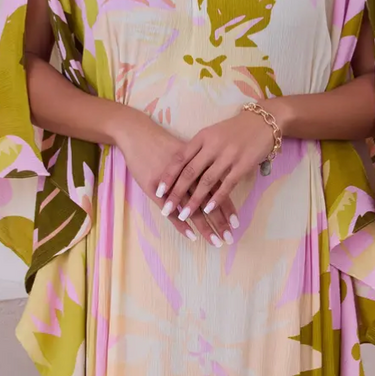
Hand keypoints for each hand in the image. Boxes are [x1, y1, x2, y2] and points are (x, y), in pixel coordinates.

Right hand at [114, 108, 237, 245]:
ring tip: (215, 241)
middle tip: (230, 238)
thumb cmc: (162, 143)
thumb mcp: (186, 152)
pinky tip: (192, 236)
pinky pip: (171, 210)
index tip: (236, 223)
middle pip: (208, 201)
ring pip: (192, 208)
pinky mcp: (155, 189)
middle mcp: (188, 176)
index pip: (217, 189)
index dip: (227, 207)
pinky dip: (182, 224)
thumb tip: (217, 182)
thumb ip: (201, 167)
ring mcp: (171, 184)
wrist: (137, 134)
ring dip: (204, 226)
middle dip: (220, 221)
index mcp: (199, 165)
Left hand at [156, 105, 276, 225]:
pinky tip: (208, 210)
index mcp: (202, 137)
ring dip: (194, 201)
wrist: (264, 121)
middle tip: (166, 209)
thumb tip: (179, 167)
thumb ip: (197, 148)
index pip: (180, 158)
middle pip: (190, 173)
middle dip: (176, 193)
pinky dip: (216, 199)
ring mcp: (228, 156)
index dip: (168, 176)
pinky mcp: (243, 165)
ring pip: (206, 182)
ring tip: (184, 215)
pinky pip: (227, 185)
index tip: (158, 191)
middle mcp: (213, 146)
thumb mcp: (212, 133)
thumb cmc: (235, 129)